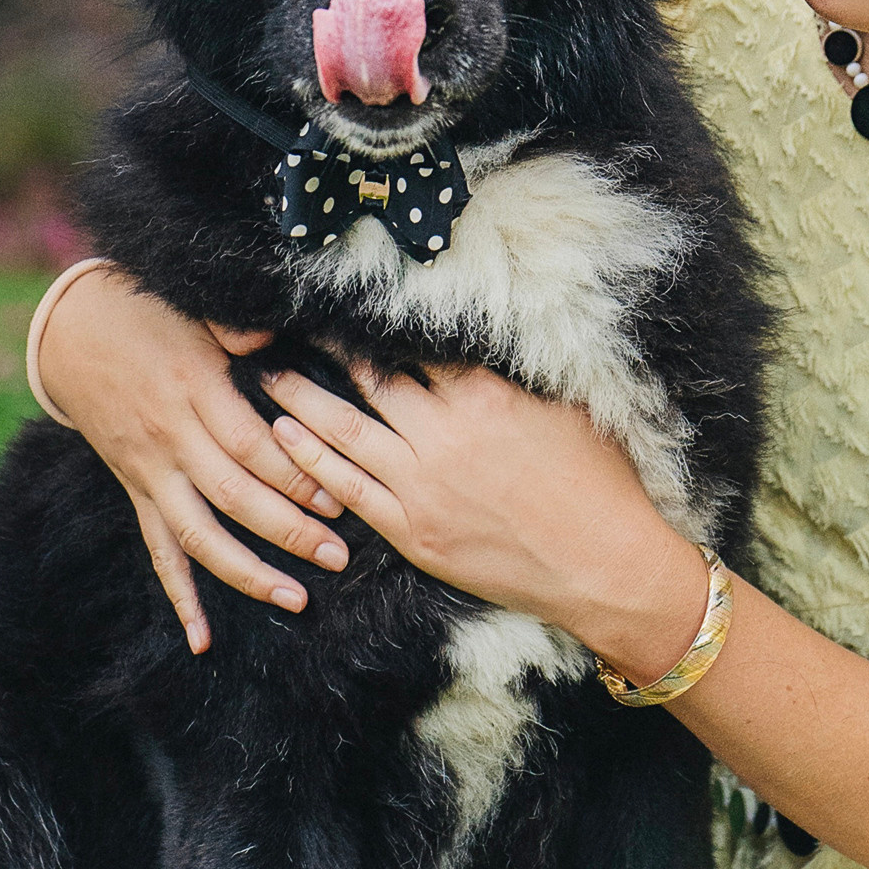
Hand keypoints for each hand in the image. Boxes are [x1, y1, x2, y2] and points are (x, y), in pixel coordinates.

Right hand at [36, 265, 350, 652]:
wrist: (74, 333)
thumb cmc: (152, 315)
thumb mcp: (195, 310)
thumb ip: (238, 328)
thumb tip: (273, 339)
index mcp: (194, 388)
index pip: (251, 445)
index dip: (295, 475)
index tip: (341, 498)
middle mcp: (171, 437)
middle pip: (232, 496)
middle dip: (287, 531)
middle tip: (337, 556)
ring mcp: (150, 470)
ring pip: (197, 535)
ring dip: (246, 573)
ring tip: (295, 599)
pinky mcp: (137, 488)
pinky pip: (158, 549)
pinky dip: (179, 596)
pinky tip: (201, 639)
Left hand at [260, 364, 711, 676]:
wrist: (602, 566)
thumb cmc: (599, 484)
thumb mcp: (565, 408)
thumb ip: (514, 377)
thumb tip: (480, 343)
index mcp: (484, 396)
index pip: (414, 346)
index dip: (374, 324)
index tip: (342, 302)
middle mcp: (445, 434)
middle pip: (370, 380)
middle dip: (325, 350)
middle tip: (285, 325)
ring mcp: (423, 486)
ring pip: (345, 431)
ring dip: (300, 399)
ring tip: (265, 372)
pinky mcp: (413, 532)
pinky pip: (349, 489)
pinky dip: (312, 460)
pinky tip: (284, 437)